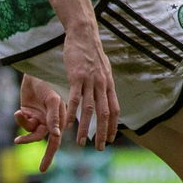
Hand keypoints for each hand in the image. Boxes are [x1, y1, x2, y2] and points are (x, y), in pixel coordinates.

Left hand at [14, 74, 64, 171]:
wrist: (34, 73)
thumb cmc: (48, 84)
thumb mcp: (53, 100)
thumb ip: (54, 117)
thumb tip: (56, 135)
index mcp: (60, 119)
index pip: (55, 141)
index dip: (49, 155)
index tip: (42, 169)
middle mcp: (50, 121)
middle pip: (42, 140)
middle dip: (34, 146)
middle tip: (35, 165)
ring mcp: (38, 118)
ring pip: (30, 131)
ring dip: (24, 125)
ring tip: (19, 114)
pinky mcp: (27, 114)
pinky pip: (23, 123)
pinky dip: (20, 118)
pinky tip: (19, 111)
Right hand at [63, 23, 119, 148]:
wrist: (84, 35)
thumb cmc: (91, 53)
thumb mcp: (103, 69)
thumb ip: (104, 84)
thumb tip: (106, 95)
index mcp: (108, 84)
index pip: (114, 109)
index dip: (112, 126)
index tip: (110, 139)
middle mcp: (102, 84)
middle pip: (104, 113)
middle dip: (102, 132)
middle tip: (99, 148)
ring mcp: (89, 81)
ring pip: (89, 109)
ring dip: (86, 128)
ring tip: (81, 143)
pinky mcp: (76, 76)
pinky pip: (74, 98)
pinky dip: (72, 113)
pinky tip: (68, 125)